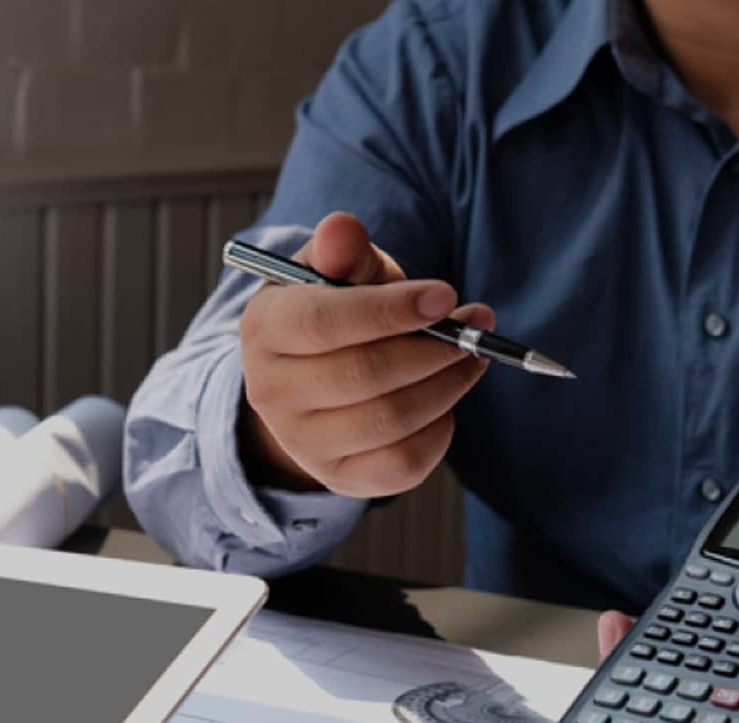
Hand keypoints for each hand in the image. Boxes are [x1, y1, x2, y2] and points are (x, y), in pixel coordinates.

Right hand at [237, 211, 492, 495]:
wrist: (311, 381)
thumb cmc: (333, 315)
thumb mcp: (335, 273)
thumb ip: (342, 248)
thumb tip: (343, 229)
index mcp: (265, 329)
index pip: (326, 322)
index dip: (392, 310)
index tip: (445, 296)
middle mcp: (272, 392)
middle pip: (365, 375)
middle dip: (434, 350)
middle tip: (473, 329)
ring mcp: (303, 442)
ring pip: (391, 420)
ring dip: (447, 385)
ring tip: (469, 358)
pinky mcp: (340, 477)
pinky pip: (403, 464)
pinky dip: (439, 430)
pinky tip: (444, 401)